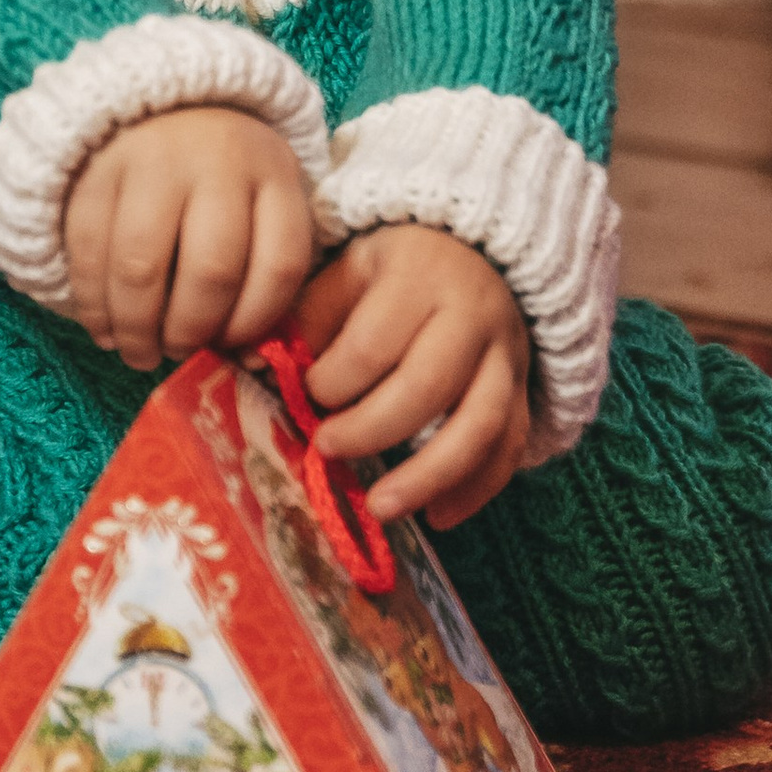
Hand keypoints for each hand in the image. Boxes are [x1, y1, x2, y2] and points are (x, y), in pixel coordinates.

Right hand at [62, 105, 318, 371]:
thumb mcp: (263, 205)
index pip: (279, 264)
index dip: (255, 323)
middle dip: (191, 331)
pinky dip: (93, 305)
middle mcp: (217, 161)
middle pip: (211, 272)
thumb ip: (263, 274)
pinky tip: (104, 330)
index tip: (231, 345)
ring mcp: (151, 162)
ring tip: (139, 353)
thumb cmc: (224, 180)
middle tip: (178, 353)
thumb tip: (248, 363)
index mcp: (273, 173)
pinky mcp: (96, 172)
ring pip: (142, 268)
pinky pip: (89, 252)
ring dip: (137, 328)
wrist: (164, 105)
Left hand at [287, 223, 530, 528]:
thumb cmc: (393, 274)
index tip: (305, 395)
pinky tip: (438, 516)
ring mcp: (505, 355)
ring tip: (380, 508)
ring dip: (427, 476)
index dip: (331, 382)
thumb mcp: (347, 274)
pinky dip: (476, 489)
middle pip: (426, 387)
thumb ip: (303, 318)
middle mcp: (470, 314)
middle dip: (369, 430)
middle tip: (327, 449)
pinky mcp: (521, 390)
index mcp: (418, 276)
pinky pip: (509, 446)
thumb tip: (250, 363)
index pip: (372, 344)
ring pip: (480, 424)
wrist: (474, 255)